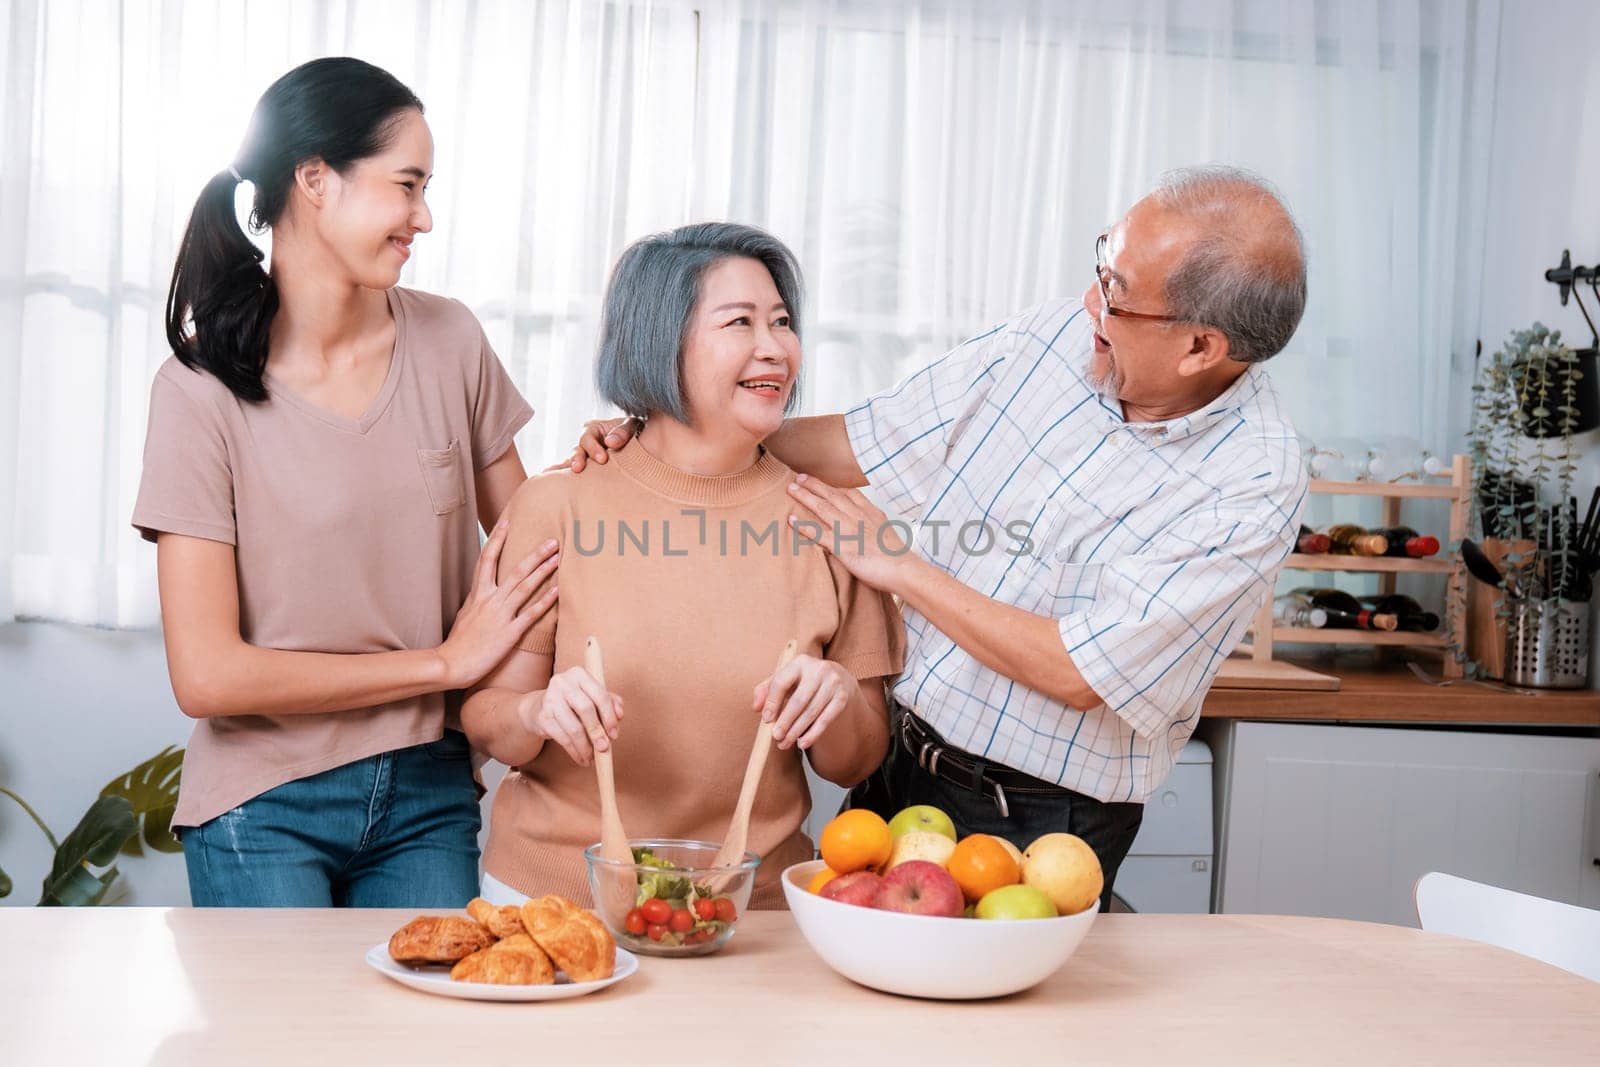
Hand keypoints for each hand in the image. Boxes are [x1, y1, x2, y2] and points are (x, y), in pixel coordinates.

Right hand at [436, 521, 559, 686]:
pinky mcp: (509, 633)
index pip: (487, 559)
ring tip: (559, 558)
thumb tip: (480, 591)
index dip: (497, 539)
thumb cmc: (457, 642)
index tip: (507, 521)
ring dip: (543, 571)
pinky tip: (557, 592)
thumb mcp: (464, 614)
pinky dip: (544, 602)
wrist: (450, 664)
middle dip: (535, 553)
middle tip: (553, 540)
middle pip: (514, 569)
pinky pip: (530, 615)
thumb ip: (475, 600)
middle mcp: (490, 600)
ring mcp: (500, 615)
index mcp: (477, 594)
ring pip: (525, 587)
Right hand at [517, 666, 623, 766]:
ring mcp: (550, 698)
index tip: (615, 734)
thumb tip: (620, 715)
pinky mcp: (542, 716)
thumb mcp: (592, 698)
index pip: (600, 695)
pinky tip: (581, 758)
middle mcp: (562, 682)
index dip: (610, 717)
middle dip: (597, 732)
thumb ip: (611, 703)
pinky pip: (562, 738)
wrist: (539, 708)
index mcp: (579, 674)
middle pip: (586, 709)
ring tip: (592, 758)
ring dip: (585, 747)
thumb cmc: (573, 703)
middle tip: (604, 748)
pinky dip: (574, 751)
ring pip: (574, 728)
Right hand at [543, 416, 638, 473]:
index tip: (603, 459)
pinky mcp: (586, 468)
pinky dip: (560, 473)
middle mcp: (586, 442)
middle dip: (577, 459)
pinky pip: (571, 471)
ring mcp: (584, 456)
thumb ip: (622, 432)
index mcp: (594, 429)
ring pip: (572, 461)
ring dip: (565, 467)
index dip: (594, 448)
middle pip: (577, 450)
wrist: (640, 444)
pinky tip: (546, 476)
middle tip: (578, 468)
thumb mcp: (631, 426)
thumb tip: (610, 442)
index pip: (588, 438)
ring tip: (552, 473)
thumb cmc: (634, 432)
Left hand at [751, 654, 856, 750]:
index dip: (772, 702)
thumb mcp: (786, 679)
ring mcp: (833, 683)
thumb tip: (756, 708)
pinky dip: (813, 733)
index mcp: (800, 662)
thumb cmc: (804, 681)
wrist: (839, 678)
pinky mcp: (843, 697)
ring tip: (785, 743)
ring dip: (797, 731)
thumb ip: (766, 690)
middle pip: (798, 700)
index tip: (766, 720)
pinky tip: (803, 743)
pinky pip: (826, 719)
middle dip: (785, 721)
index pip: (781, 682)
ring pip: (811, 712)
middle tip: (776, 737)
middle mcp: (819, 669)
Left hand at [786, 474, 913, 590]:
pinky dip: (803, 525)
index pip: (850, 493)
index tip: (821, 482)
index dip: (834, 486)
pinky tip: (790, 519)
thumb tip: (866, 529)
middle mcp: (859, 517)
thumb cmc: (898, 558)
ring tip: (791, 489)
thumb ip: (874, 526)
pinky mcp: (842, 546)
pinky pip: (818, 533)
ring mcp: (850, 530)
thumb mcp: (887, 533)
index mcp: (871, 513)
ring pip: (823, 508)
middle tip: (798, 477)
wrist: (904, 570)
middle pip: (833, 495)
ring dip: (805, 496)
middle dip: (814, 485)